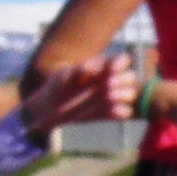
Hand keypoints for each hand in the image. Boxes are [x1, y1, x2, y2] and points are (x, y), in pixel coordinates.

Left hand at [21, 53, 137, 133]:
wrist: (47, 109)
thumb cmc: (56, 87)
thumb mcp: (63, 76)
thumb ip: (76, 71)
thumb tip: (89, 69)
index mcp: (103, 68)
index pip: (122, 61)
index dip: (119, 63)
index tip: (109, 69)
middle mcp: (111, 82)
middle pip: (129, 78)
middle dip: (121, 80)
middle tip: (107, 85)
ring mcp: (111, 98)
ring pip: (130, 94)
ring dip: (123, 95)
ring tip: (108, 96)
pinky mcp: (108, 114)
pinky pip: (123, 113)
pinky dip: (121, 112)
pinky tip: (113, 111)